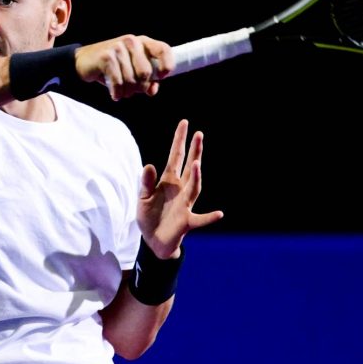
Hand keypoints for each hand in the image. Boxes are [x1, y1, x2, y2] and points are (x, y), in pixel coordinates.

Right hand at [74, 35, 174, 99]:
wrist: (83, 62)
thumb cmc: (113, 67)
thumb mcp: (132, 71)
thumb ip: (147, 79)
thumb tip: (152, 90)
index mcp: (143, 42)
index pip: (163, 49)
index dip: (167, 65)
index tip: (161, 77)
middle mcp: (132, 41)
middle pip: (146, 72)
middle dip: (141, 87)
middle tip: (132, 91)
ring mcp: (118, 47)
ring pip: (132, 80)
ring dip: (127, 92)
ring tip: (122, 91)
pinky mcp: (106, 57)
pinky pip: (119, 83)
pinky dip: (117, 93)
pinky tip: (114, 94)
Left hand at [137, 119, 223, 258]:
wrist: (153, 240)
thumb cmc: (149, 216)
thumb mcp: (142, 198)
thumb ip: (146, 182)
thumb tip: (149, 165)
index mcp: (168, 181)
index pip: (175, 156)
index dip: (179, 140)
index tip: (185, 123)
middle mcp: (180, 189)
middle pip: (189, 166)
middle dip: (194, 151)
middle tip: (199, 134)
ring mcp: (185, 204)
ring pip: (194, 187)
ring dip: (196, 176)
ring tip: (197, 163)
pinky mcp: (187, 221)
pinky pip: (201, 219)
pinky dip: (210, 217)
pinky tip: (219, 214)